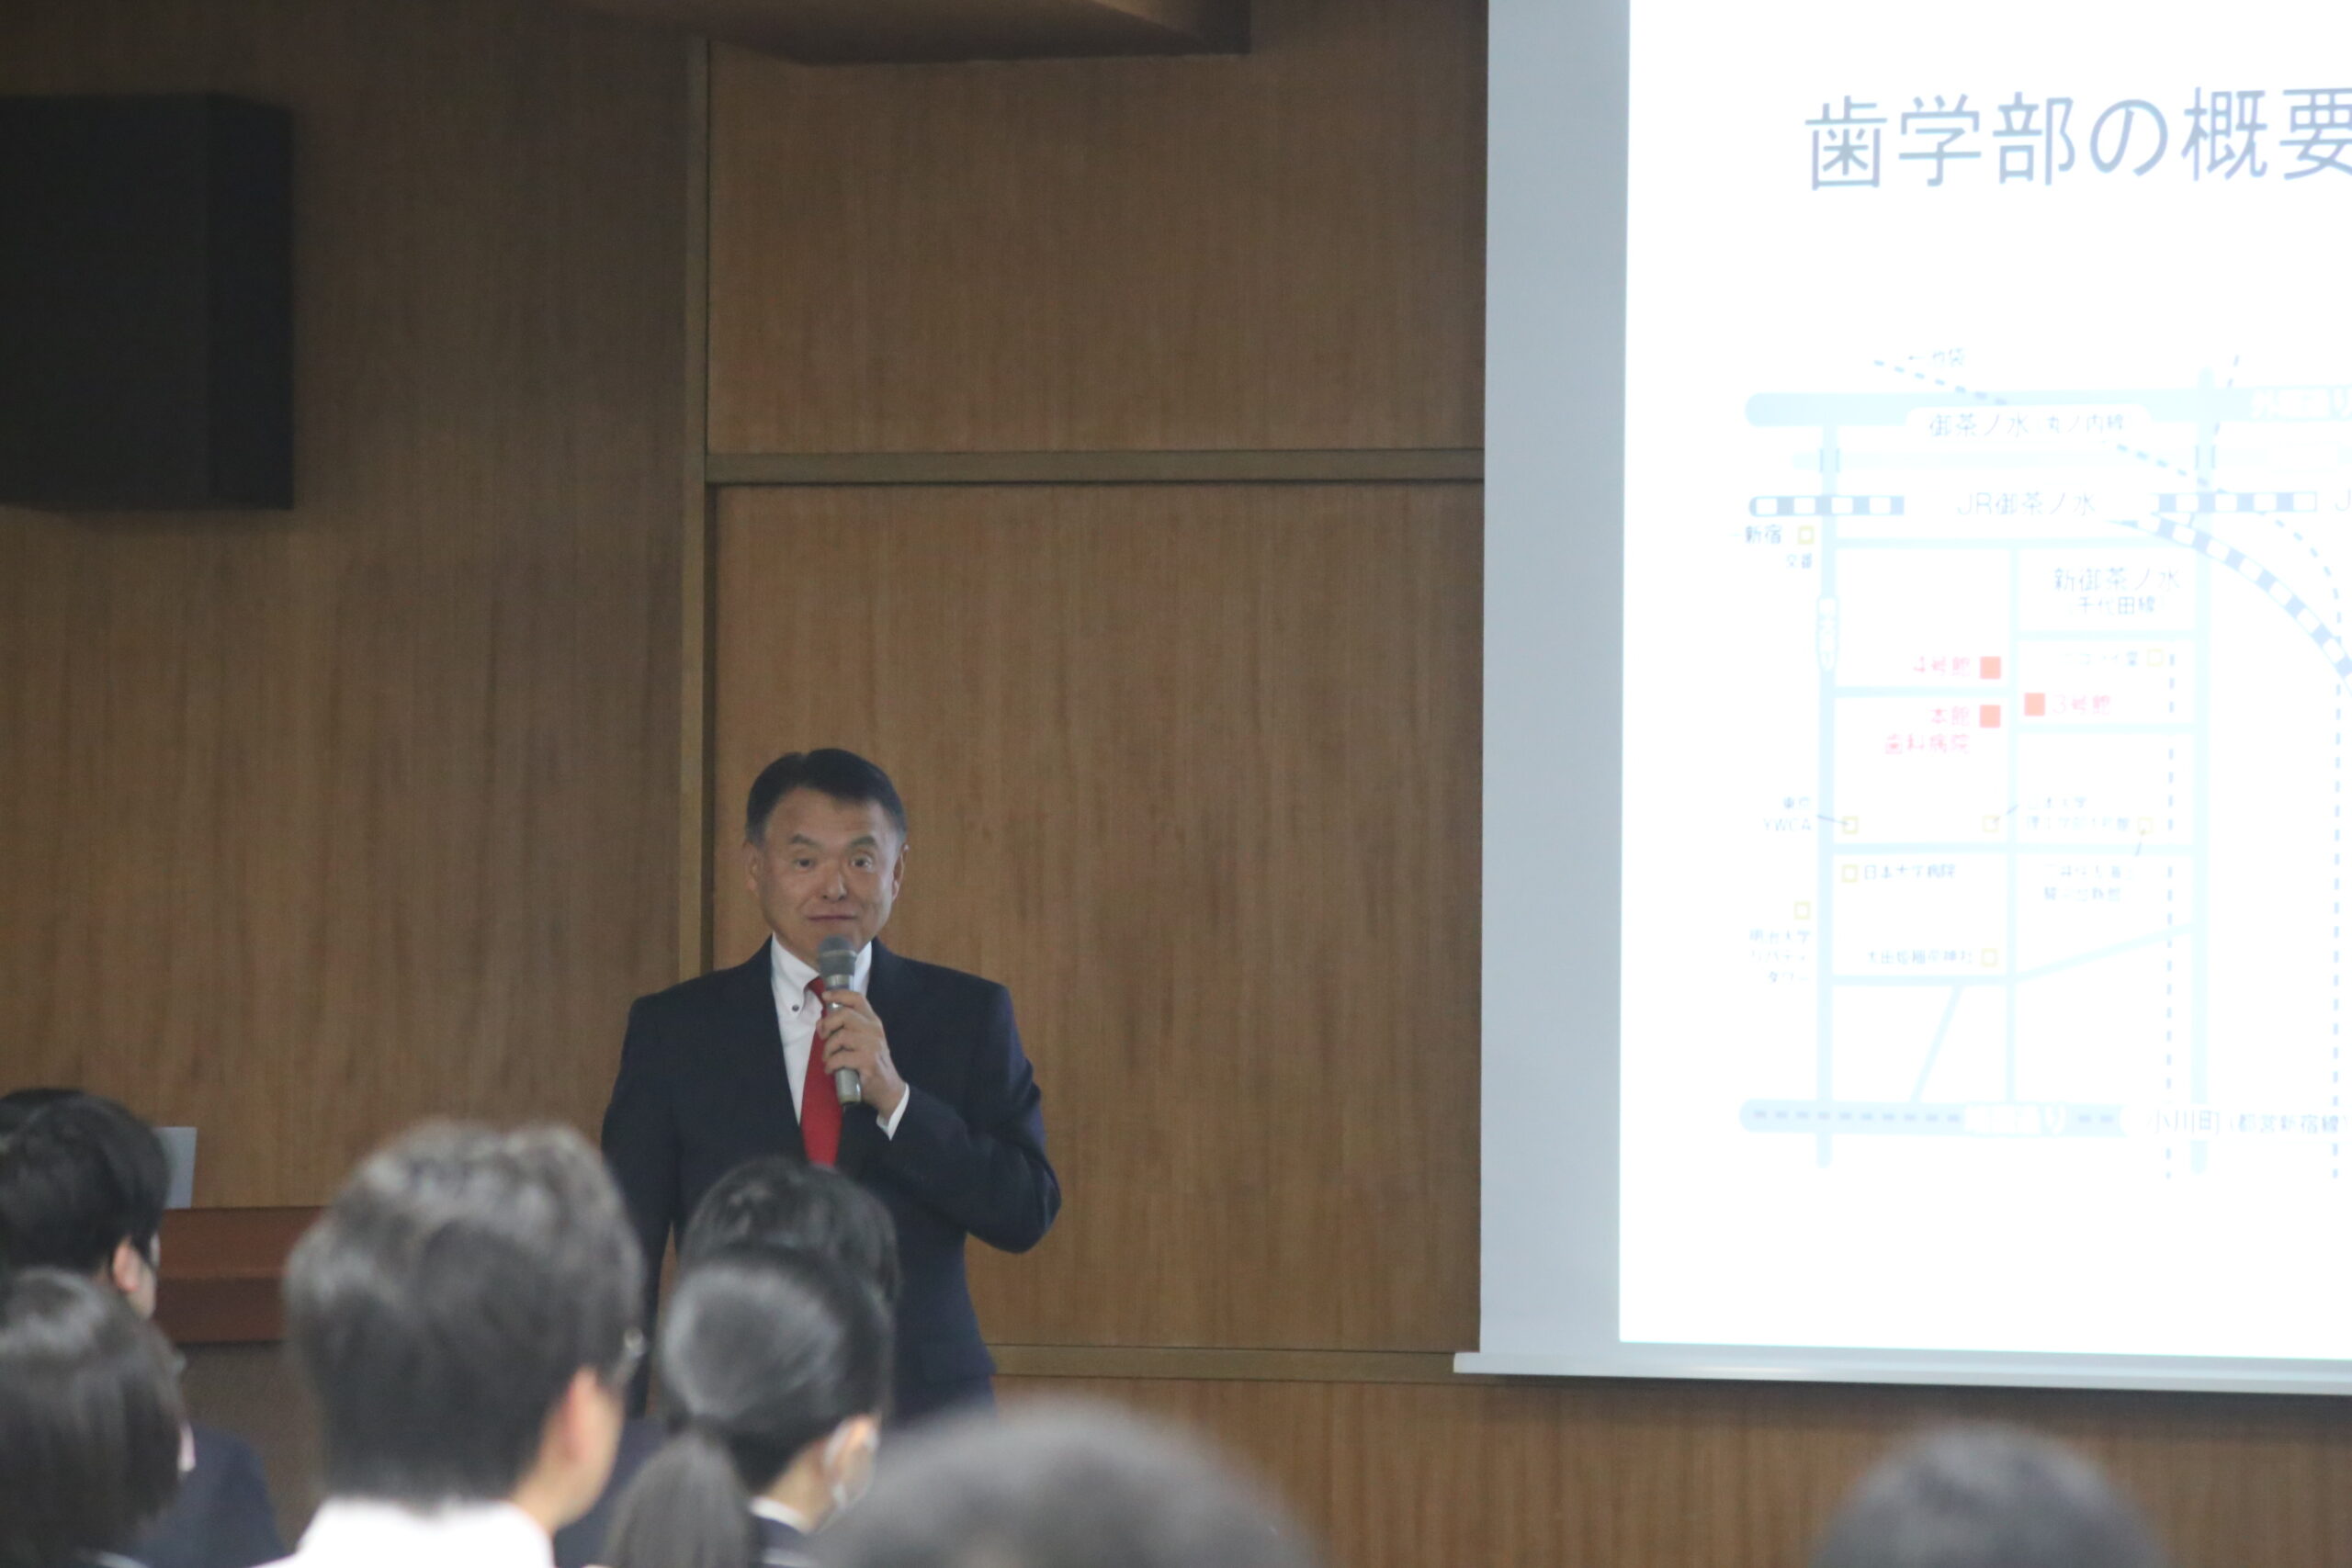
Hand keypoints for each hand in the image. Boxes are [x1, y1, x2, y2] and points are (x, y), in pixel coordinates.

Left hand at [819, 991, 906, 1116]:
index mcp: (873, 1022)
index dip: (839, 994)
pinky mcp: (867, 1061)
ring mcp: (872, 1045)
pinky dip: (830, 1064)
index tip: (825, 996)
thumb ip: (844, 1030)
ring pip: (840, 1036)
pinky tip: (831, 1070)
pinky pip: (840, 1057)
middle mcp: (874, 1029)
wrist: (887, 1088)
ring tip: (828, 1059)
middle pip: (844, 1014)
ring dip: (828, 1049)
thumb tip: (821, 1023)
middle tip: (823, 1037)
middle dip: (827, 1024)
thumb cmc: (871, 1063)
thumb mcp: (861, 1042)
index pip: (857, 999)